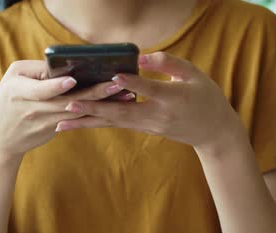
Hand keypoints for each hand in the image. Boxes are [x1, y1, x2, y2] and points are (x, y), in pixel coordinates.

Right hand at [0, 60, 129, 158]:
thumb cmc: (7, 102)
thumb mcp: (12, 82)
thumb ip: (38, 72)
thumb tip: (67, 66)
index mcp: (19, 91)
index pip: (40, 89)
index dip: (56, 85)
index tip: (72, 81)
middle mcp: (34, 108)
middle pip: (67, 101)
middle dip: (93, 92)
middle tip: (115, 84)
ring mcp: (46, 122)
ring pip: (78, 112)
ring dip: (102, 103)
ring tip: (124, 94)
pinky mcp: (55, 130)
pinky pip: (79, 120)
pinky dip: (96, 113)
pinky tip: (114, 107)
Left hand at [55, 52, 238, 149]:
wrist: (214, 132)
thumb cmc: (206, 97)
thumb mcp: (195, 75)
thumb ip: (169, 64)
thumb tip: (142, 56)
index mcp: (172, 99)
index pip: (148, 89)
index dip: (131, 82)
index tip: (113, 75)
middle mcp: (156, 115)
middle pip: (121, 112)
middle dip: (93, 108)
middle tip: (68, 105)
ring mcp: (149, 125)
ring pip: (114, 123)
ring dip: (87, 122)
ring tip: (61, 122)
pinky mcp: (144, 128)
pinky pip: (117, 125)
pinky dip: (97, 123)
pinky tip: (78, 122)